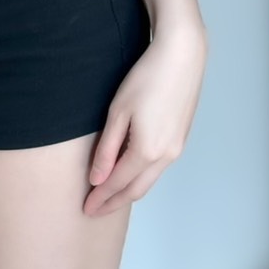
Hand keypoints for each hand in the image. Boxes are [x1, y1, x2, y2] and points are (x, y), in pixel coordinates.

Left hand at [84, 20, 207, 216]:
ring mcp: (176, 149)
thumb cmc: (146, 79)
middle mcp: (165, 156)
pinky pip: (158, 168)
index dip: (101, 197)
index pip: (118, 183)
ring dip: (129, 191)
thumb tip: (98, 178)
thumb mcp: (118, 112)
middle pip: (136, 190)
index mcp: (147, 151)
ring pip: (149, 180)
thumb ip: (108, 148)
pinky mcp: (181, 139)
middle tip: (94, 210)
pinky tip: (130, 174)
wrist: (182, 57)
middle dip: (114, 202)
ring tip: (109, 196)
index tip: (86, 208)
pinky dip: (141, 177)